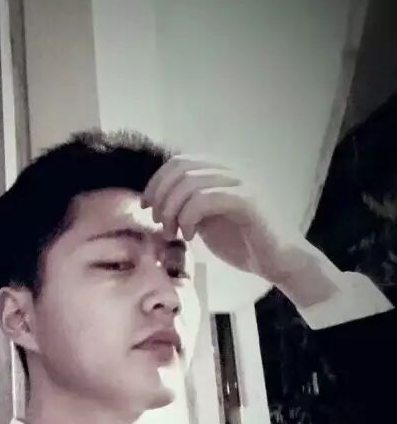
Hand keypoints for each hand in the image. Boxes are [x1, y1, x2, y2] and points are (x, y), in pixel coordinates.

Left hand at [142, 156, 313, 286]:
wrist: (277, 261)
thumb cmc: (242, 243)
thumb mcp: (205, 220)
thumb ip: (186, 206)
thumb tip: (156, 203)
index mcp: (219, 172)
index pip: (178, 162)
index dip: (156, 183)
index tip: (146, 208)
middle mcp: (230, 171)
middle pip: (180, 168)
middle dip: (161, 197)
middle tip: (159, 223)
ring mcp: (240, 183)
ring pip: (190, 183)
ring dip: (172, 210)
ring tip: (174, 234)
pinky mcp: (247, 201)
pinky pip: (206, 198)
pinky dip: (189, 217)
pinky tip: (190, 236)